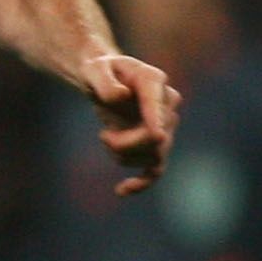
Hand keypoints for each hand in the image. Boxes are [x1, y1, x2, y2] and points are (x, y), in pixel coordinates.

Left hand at [83, 53, 178, 193]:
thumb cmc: (100, 71)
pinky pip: (155, 169)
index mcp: (153, 82)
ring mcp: (164, 126)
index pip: (158, 106)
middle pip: (155, 138)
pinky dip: (142, 182)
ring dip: (123, 156)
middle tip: (103, 137)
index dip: (156, 121)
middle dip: (125, 144)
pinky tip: (122, 190)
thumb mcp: (95, 70)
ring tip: (106, 138)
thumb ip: (105, 82)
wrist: (104, 80)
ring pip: (153, 156)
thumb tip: (120, 97)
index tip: (156, 136)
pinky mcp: (155, 144)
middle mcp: (166, 105)